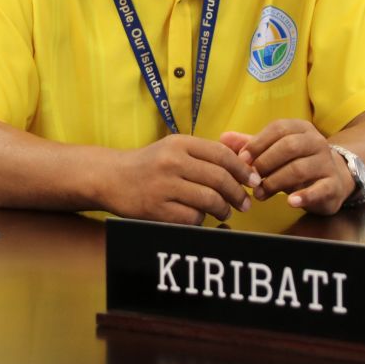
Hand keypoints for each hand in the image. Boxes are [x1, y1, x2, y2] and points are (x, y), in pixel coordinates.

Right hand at [104, 134, 256, 224]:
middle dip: (237, 193)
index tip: (253, 180)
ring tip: (224, 211)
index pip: (221, 154)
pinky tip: (199, 217)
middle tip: (244, 203)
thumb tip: (244, 161)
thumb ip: (205, 154)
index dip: (242, 169)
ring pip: (209, 200)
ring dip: (223, 209)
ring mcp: (163, 186)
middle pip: (219, 179)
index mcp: (179, 143)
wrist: (111, 177)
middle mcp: (172, 162)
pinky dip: (201, 220)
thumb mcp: (174, 149)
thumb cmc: (150, 164)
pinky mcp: (156, 209)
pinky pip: (192, 218)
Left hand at [221, 120, 354, 215]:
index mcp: (300, 128)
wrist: (333, 178)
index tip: (242, 159)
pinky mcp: (333, 185)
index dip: (258, 143)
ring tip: (260, 193)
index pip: (278, 129)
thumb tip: (223, 138)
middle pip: (289, 147)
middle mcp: (316, 142)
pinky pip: (320, 189)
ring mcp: (327, 163)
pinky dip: (303, 196)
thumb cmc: (296, 162)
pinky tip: (289, 202)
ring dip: (275, 182)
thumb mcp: (274, 150)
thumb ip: (250, 144)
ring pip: (300, 168)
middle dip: (265, 163)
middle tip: (250, 178)